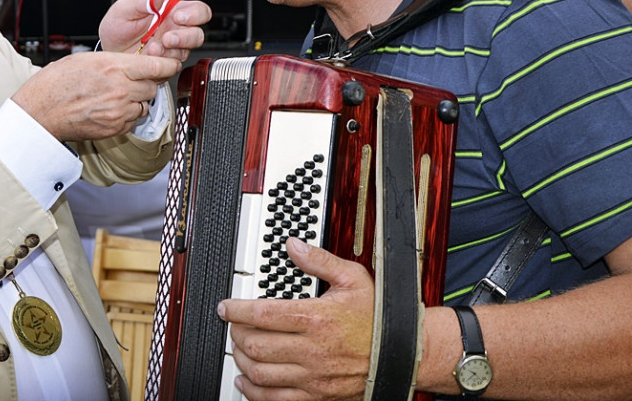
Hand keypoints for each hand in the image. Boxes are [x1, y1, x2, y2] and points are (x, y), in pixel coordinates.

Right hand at [11, 50, 180, 140]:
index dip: (168, 65)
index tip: (171, 63)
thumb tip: (132, 62)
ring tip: (116, 96)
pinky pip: (133, 121)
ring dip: (137, 100)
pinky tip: (110, 109)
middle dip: (147, 83)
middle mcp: (121, 90)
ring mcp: (119, 112)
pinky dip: (127, 115)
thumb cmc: (56, 83)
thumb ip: (114, 61)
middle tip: (132, 81)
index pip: (157, 66)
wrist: (40, 112)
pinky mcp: (115, 128)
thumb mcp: (85, 59)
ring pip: (145, 105)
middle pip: (153, 86)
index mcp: (114, 67)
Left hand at [98, 0, 210, 59]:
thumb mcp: (123, 9)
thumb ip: (142, 1)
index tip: (178, 17)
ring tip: (153, 48)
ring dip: (172, 50)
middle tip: (167, 37)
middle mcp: (175, 30)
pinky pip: (174, 65)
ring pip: (188, 51)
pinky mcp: (166, 64)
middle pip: (198, 33)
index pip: (197, 10)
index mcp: (170, 11)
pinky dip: (162, 61)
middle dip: (186, 37)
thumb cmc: (116, 28)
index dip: (195, 14)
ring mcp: (172, 48)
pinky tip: (149, 56)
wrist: (106, 51)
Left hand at [217, 237, 372, 400]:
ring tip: (238, 348)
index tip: (226, 307)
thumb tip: (294, 246)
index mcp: (316, 318)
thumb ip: (319, 260)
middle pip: (256, 345)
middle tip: (233, 325)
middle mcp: (311, 350)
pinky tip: (246, 381)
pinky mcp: (316, 396)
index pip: (262, 314)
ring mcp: (312, 377)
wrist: (405, 353)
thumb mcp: (353, 278)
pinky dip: (254, 392)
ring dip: (242, 361)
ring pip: (261, 374)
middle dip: (236, 334)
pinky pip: (275, 400)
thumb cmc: (380, 317)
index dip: (236, 310)